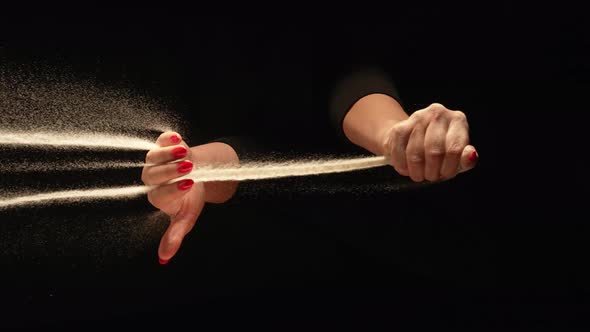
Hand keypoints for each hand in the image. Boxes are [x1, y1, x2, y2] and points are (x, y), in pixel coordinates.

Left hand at [141, 131, 203, 263]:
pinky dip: (168, 138)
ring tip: (185, 152)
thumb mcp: (186, 218)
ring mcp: (155, 160)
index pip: (159, 194)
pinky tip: (176, 138)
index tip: (189, 184)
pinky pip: (161, 139)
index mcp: (158, 197)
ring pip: (153, 156)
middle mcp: (152, 179)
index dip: (173, 189)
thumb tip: (163, 259)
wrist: (199, 175)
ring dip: (168, 154)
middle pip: (152, 174)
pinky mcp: (163, 144)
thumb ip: (175, 236)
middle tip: (189, 167)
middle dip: (171, 170)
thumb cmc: (191, 199)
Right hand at [382, 103, 477, 181]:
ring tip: (419, 175)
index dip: (449, 168)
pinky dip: (402, 166)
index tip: (444, 174)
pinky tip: (406, 169)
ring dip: (416, 171)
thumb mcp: (457, 157)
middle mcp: (438, 113)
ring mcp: (418, 117)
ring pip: (416, 153)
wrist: (413, 139)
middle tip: (430, 177)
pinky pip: (399, 152)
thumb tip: (471, 155)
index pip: (455, 149)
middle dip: (432, 171)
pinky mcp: (400, 125)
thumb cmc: (440, 150)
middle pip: (434, 151)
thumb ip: (466, 159)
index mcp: (457, 120)